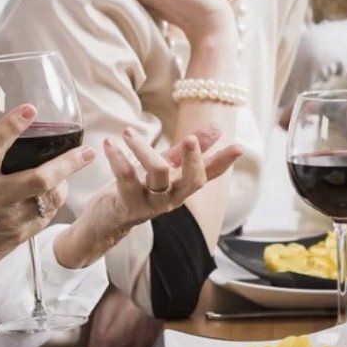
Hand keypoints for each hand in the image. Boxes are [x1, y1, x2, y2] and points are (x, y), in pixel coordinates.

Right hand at [0, 104, 95, 310]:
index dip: (13, 125)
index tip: (30, 110)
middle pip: (40, 177)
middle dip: (68, 162)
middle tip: (86, 149)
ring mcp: (11, 219)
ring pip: (51, 197)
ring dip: (65, 180)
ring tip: (74, 165)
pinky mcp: (21, 235)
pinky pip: (48, 214)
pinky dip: (54, 199)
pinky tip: (56, 190)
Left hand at [54, 124, 242, 267]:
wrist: (107, 219)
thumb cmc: (139, 188)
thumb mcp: (166, 166)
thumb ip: (188, 150)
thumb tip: (217, 127)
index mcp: (182, 187)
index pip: (209, 174)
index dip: (224, 161)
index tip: (239, 147)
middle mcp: (172, 197)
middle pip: (193, 181)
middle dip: (194, 159)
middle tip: (190, 138)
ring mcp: (151, 203)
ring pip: (158, 174)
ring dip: (143, 149)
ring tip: (128, 132)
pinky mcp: (128, 204)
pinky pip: (126, 177)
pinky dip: (116, 158)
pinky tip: (109, 143)